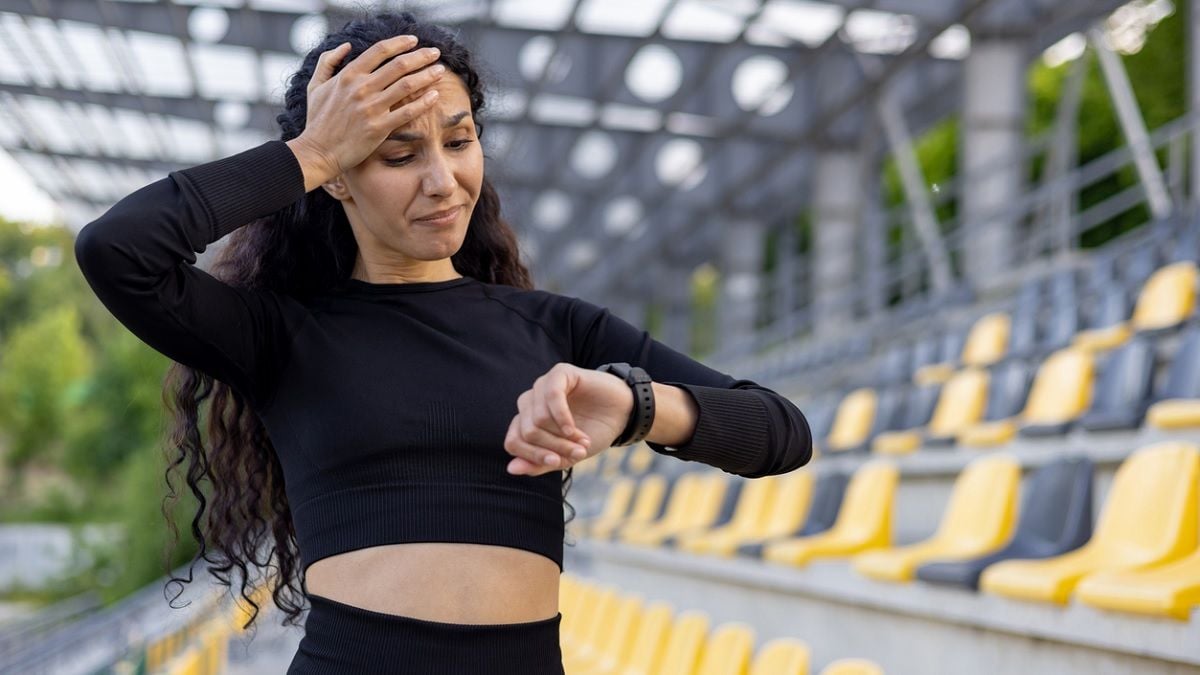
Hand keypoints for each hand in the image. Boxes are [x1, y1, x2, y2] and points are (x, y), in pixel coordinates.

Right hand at [293, 35, 446, 180]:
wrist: (317, 152)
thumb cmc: (317, 120)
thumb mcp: (316, 86)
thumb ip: (328, 61)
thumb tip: (346, 46)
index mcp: (348, 75)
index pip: (379, 51)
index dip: (400, 43)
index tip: (414, 40)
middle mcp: (361, 88)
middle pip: (399, 65)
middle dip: (421, 56)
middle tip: (435, 52)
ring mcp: (371, 108)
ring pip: (406, 85)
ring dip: (427, 75)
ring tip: (440, 71)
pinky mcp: (379, 128)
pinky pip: (407, 112)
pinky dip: (423, 102)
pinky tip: (435, 96)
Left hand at [504, 363, 635, 476]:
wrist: (623, 414)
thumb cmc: (593, 432)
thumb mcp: (566, 455)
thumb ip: (539, 463)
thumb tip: (511, 469)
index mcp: (527, 420)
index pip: (513, 442)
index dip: (533, 456)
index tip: (558, 462)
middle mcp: (530, 401)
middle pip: (527, 432)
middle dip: (554, 447)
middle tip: (578, 453)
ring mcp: (543, 385)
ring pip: (537, 419)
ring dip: (562, 437)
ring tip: (583, 441)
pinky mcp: (560, 373)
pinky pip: (551, 397)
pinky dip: (562, 418)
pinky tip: (574, 429)